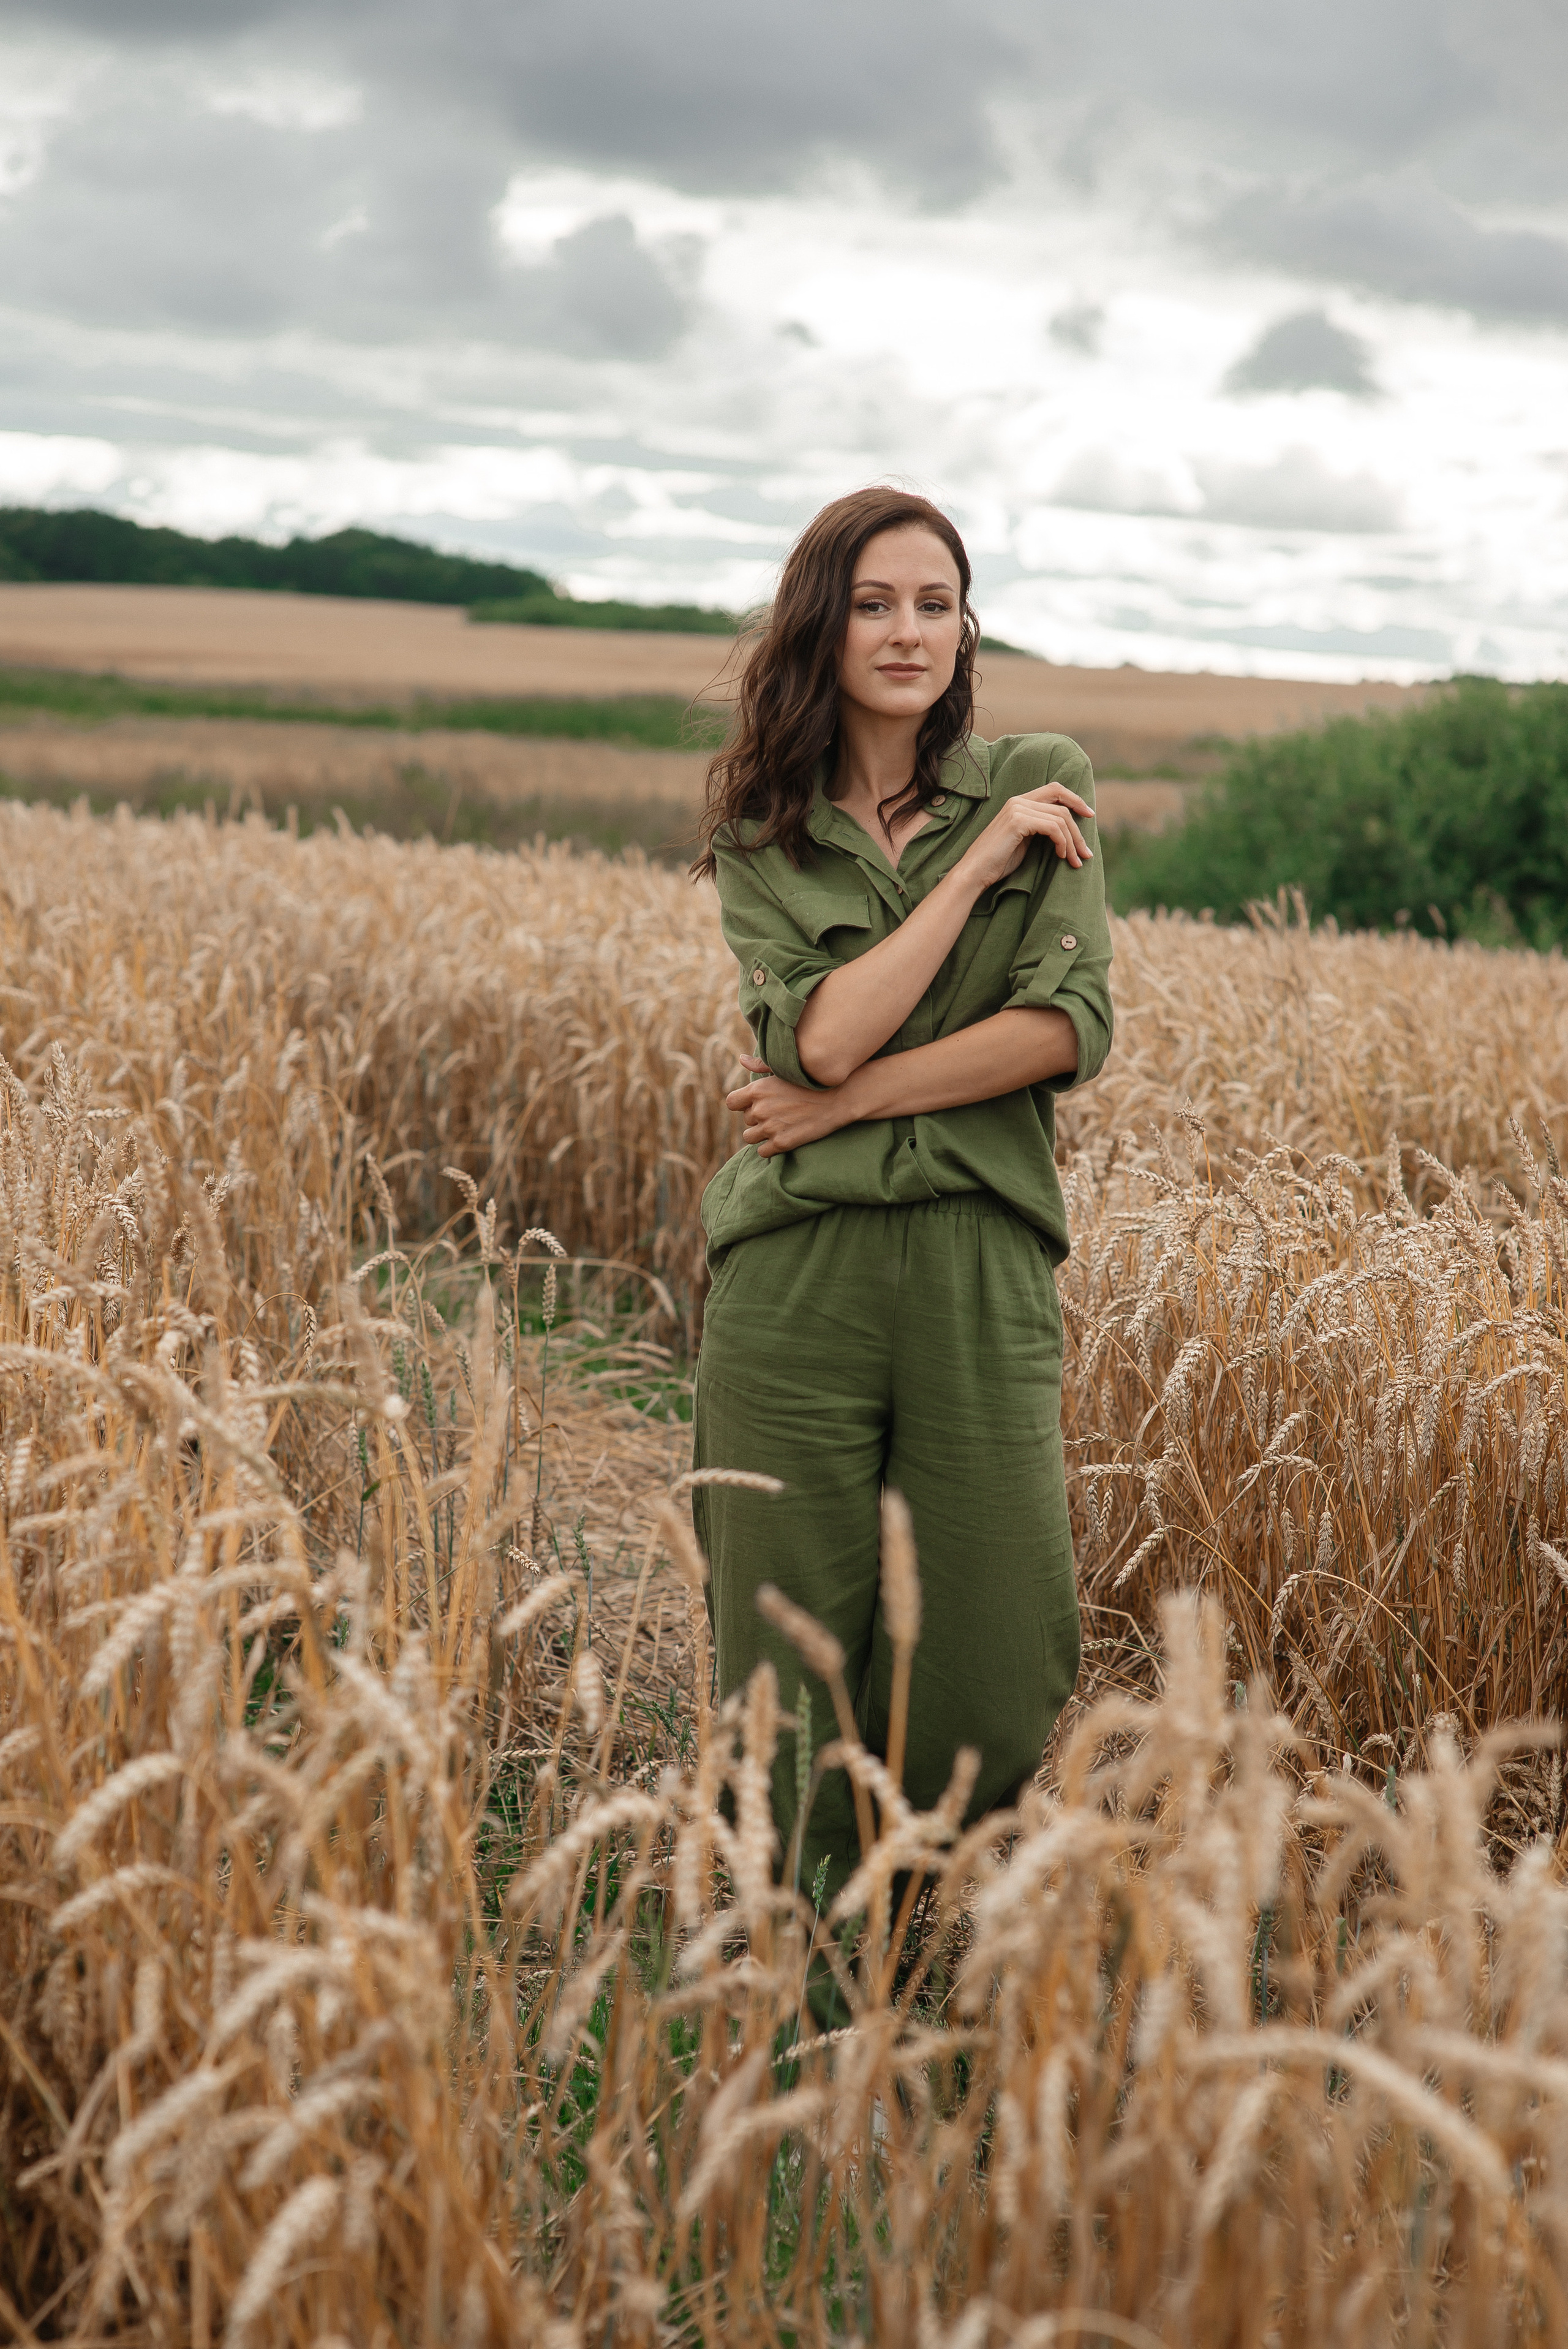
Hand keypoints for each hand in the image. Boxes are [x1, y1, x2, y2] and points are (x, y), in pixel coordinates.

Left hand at [726, 1055, 851, 1156]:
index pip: (731, 1102)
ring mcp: (770, 1127)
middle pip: (746, 1120)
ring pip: (750, 1137)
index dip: (741, 1104)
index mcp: (757, 1090)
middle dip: (758, 1118)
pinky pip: (762, 1151)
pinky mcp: (782, 1143)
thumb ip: (760, 1066)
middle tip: (777, 1114)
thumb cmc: (812, 1082)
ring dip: (761, 1135)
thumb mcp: (784, 1070)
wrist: (838, 1099)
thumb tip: (741, 1059)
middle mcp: (760, 1109)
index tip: (754, 1104)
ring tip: (778, 1127)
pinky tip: (783, 1138)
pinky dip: (770, 1148)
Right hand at [954, 780, 1093, 892]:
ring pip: (1060, 818)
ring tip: (1075, 860)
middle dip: (1078, 830)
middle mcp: (1019, 801)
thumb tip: (1067, 831)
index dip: (1075, 799)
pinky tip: (1060, 856)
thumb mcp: (1024, 841)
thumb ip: (1041, 829)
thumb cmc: (998, 861)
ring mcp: (1017, 809)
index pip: (1055, 789)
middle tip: (1087, 853)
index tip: (1089, 815)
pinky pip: (1052, 827)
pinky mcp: (1018, 822)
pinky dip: (1062, 842)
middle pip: (1062, 805)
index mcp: (1019, 802)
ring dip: (1073, 842)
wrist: (975, 872)